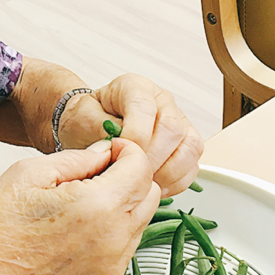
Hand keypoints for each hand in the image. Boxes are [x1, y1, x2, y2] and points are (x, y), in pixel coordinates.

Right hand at [0, 137, 159, 274]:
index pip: (140, 165)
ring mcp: (112, 266)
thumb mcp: (29, 173)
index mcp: (97, 206)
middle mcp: (113, 239)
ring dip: (121, 206)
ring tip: (79, 206)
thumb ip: (77, 158)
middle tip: (95, 176)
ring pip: (141, 221)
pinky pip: (124, 248)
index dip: (125, 151)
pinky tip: (76, 232)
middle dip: (129, 177)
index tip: (107, 152)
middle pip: (150, 193)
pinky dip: (111, 234)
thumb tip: (105, 153)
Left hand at [57, 75, 202, 195]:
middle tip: (130, 175)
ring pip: (189, 147)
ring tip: (143, 184)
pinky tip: (154, 187)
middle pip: (172, 129)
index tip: (120, 153)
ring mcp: (178, 122)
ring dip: (167, 172)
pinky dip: (176, 182)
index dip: (135, 136)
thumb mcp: (82, 120)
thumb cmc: (86, 122)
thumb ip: (100, 129)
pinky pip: (193, 164)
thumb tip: (120, 144)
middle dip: (151, 158)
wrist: (87, 131)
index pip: (145, 109)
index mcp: (135, 88)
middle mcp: (162, 102)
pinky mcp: (185, 145)